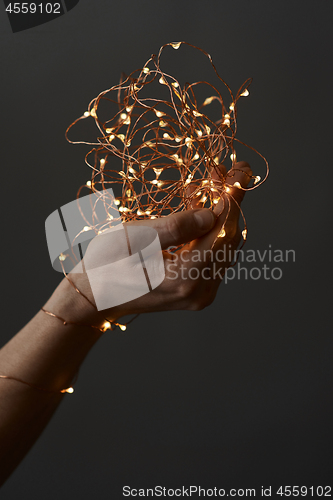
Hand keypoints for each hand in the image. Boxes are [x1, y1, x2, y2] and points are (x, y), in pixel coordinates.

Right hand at [62, 161, 252, 325]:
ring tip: (208, 186)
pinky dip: (210, 231)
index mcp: (185, 278)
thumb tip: (211, 214)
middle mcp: (200, 291)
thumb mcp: (134, 238)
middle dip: (227, 202)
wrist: (94, 296)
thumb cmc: (105, 264)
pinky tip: (200, 210)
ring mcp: (200, 294)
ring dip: (219, 215)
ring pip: (222, 247)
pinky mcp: (197, 292)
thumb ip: (176, 226)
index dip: (233, 197)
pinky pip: (213, 256)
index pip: (222, 231)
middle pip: (227, 239)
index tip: (241, 169)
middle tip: (221, 171)